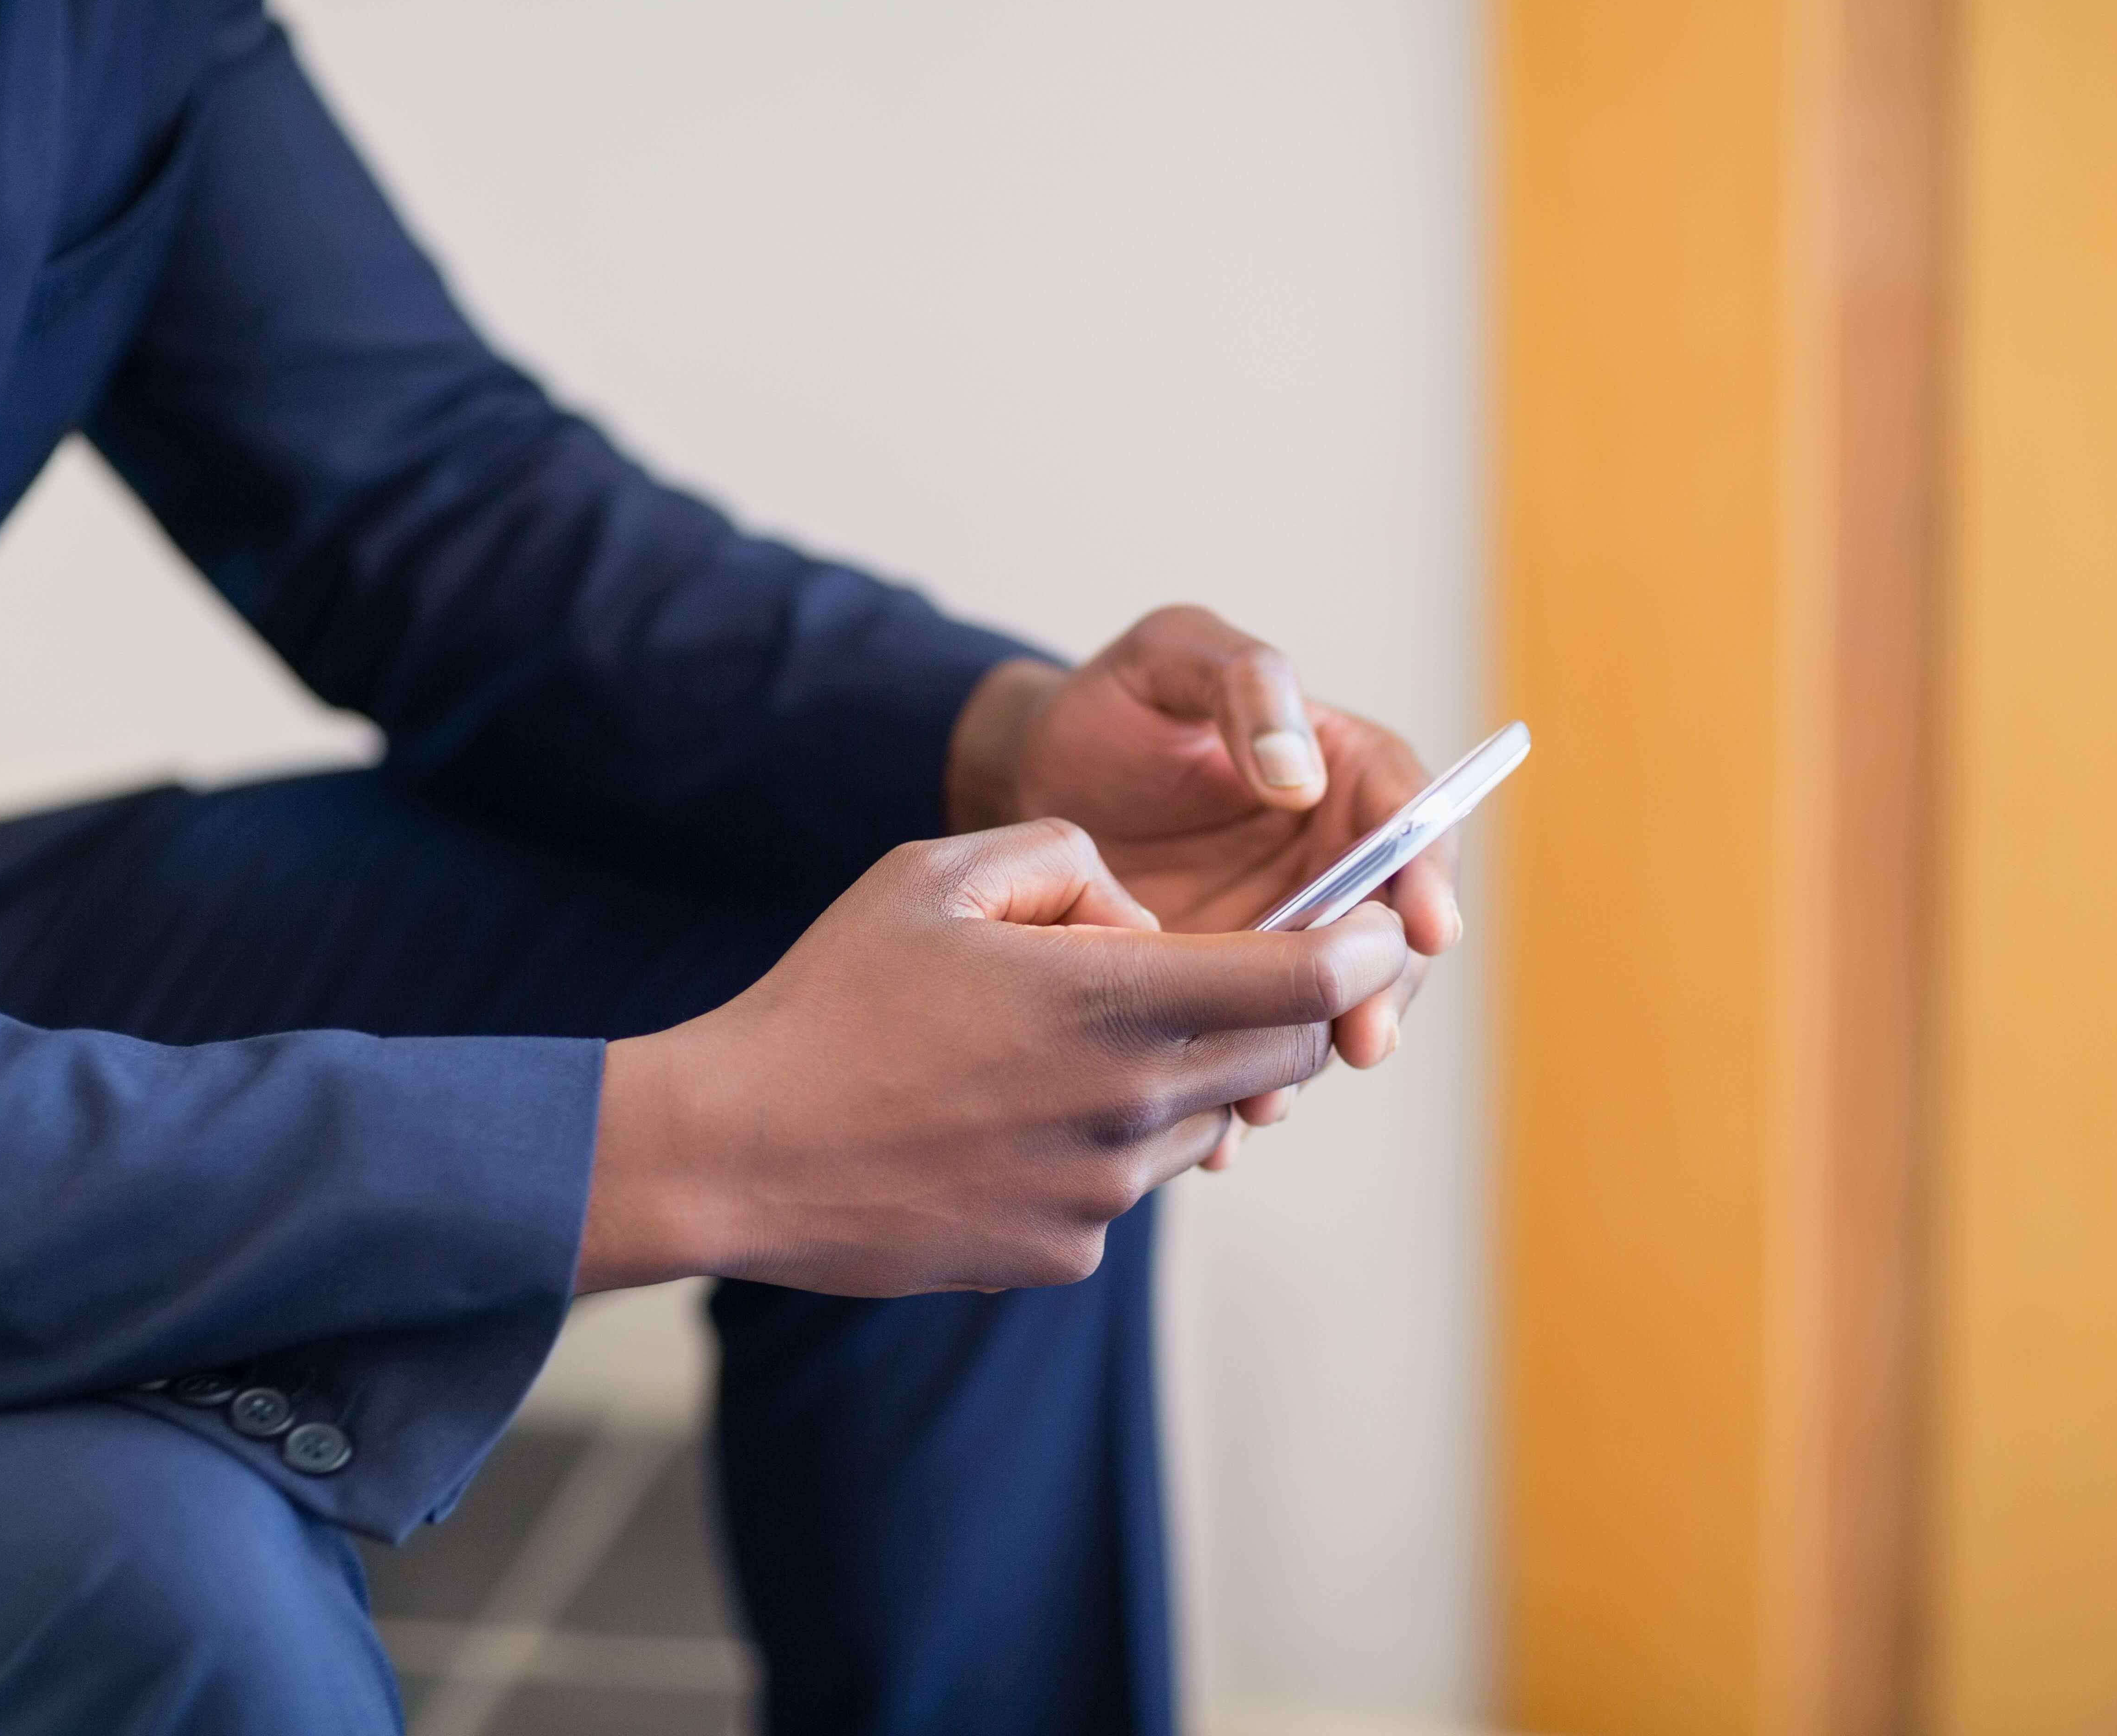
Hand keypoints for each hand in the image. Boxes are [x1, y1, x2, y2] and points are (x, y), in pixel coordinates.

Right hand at [574, 819, 1406, 1296]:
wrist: (735, 1150)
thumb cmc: (832, 995)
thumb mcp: (941, 870)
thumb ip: (1066, 862)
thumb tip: (1137, 915)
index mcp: (1116, 1001)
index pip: (1312, 982)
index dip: (1368, 950)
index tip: (1381, 928)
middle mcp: (1132, 1107)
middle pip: (1279, 1058)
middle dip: (1290, 1008)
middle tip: (1249, 968)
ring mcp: (1102, 1195)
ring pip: (1201, 1120)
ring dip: (1179, 1073)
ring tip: (1066, 1041)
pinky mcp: (1064, 1254)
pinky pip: (1125, 1182)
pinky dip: (1104, 1138)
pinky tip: (1007, 1115)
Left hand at [947, 607, 1457, 1150]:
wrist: (1026, 782)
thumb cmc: (1108, 705)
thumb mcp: (1171, 656)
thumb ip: (1245, 689)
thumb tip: (1303, 776)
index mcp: (1343, 771)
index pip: (1413, 821)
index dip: (1430, 875)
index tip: (1427, 928)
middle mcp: (1332, 860)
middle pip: (1391, 931)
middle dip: (1385, 987)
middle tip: (1365, 1036)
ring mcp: (1285, 932)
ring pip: (1328, 1002)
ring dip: (1314, 1051)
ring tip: (1275, 1095)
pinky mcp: (1231, 986)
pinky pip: (1257, 1040)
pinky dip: (1244, 1082)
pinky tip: (1222, 1129)